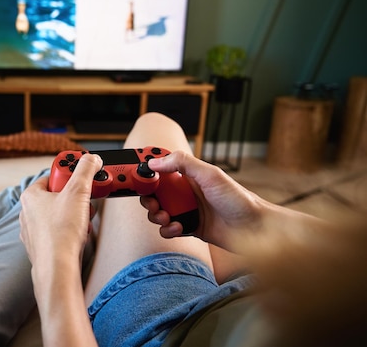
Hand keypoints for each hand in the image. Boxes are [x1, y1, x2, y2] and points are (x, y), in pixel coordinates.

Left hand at [19, 153, 101, 346]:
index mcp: (30, 195)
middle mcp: (28, 213)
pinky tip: (80, 235)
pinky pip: (60, 231)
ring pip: (60, 214)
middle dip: (77, 198)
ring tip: (84, 220)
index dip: (71, 176)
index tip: (83, 177)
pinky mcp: (42, 246)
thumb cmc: (61, 232)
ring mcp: (34, 231)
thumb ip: (85, 170)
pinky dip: (72, 231)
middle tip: (87, 200)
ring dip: (77, 215)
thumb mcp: (78, 191)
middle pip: (58, 195)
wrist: (57, 269)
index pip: (53, 176)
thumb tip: (91, 159)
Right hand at [141, 151, 262, 249]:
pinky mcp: (188, 227)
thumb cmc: (238, 199)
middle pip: (154, 192)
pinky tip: (179, 228)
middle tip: (152, 203)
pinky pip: (167, 229)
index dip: (146, 172)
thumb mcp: (211, 174)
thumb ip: (183, 163)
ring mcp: (185, 210)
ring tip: (166, 217)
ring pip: (157, 211)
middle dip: (148, 198)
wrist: (254, 230)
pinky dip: (168, 229)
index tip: (137, 177)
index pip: (160, 169)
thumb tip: (156, 162)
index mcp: (188, 175)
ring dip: (156, 215)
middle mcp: (184, 191)